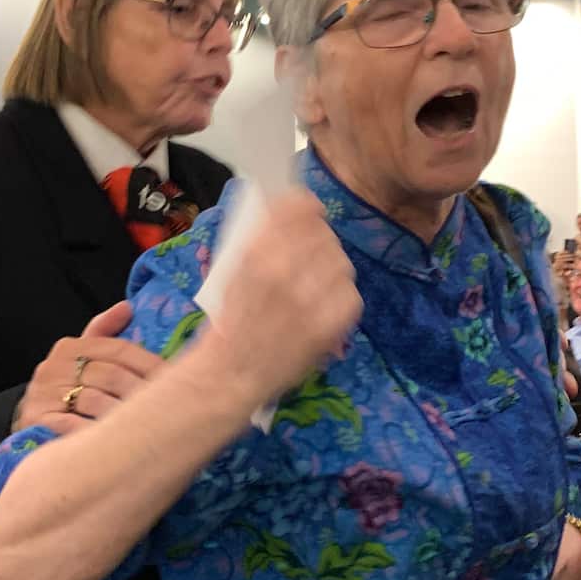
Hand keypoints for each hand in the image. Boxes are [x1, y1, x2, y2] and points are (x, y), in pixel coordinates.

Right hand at [15, 301, 161, 436]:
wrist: (29, 424)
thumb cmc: (63, 391)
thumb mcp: (79, 359)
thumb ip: (103, 332)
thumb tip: (127, 307)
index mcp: (70, 348)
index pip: (119, 350)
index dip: (150, 363)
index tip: (176, 379)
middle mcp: (55, 368)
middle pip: (112, 375)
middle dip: (143, 392)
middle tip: (170, 407)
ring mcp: (45, 395)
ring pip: (98, 402)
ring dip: (127, 415)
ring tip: (152, 427)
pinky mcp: (38, 422)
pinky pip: (75, 427)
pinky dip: (98, 434)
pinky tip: (119, 441)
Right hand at [190, 190, 361, 408]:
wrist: (231, 372)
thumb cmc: (229, 320)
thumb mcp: (234, 268)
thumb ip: (262, 237)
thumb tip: (294, 207)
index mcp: (256, 251)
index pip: (300, 207)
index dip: (307, 207)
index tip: (309, 211)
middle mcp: (284, 269)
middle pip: (324, 234)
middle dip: (318, 241)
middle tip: (308, 258)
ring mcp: (308, 298)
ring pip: (341, 263)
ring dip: (331, 268)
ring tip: (316, 283)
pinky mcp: (328, 324)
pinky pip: (350, 294)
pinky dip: (341, 295)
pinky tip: (324, 303)